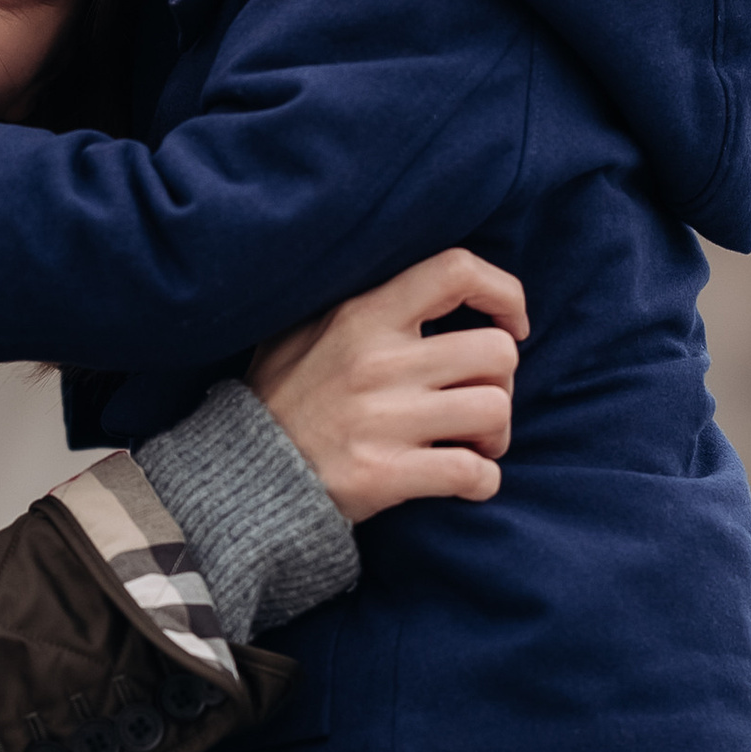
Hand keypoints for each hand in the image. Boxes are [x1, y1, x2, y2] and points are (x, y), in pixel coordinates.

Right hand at [249, 248, 524, 521]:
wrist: (238, 475)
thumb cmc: (278, 399)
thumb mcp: (298, 329)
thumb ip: (350, 300)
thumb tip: (411, 283)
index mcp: (362, 314)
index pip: (457, 270)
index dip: (504, 292)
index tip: (512, 322)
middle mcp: (379, 361)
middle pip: (497, 352)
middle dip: (503, 381)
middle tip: (479, 401)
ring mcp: (386, 418)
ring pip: (495, 411)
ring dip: (497, 434)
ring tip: (475, 444)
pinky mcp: (387, 474)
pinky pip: (474, 472)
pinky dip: (483, 480)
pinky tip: (466, 481)